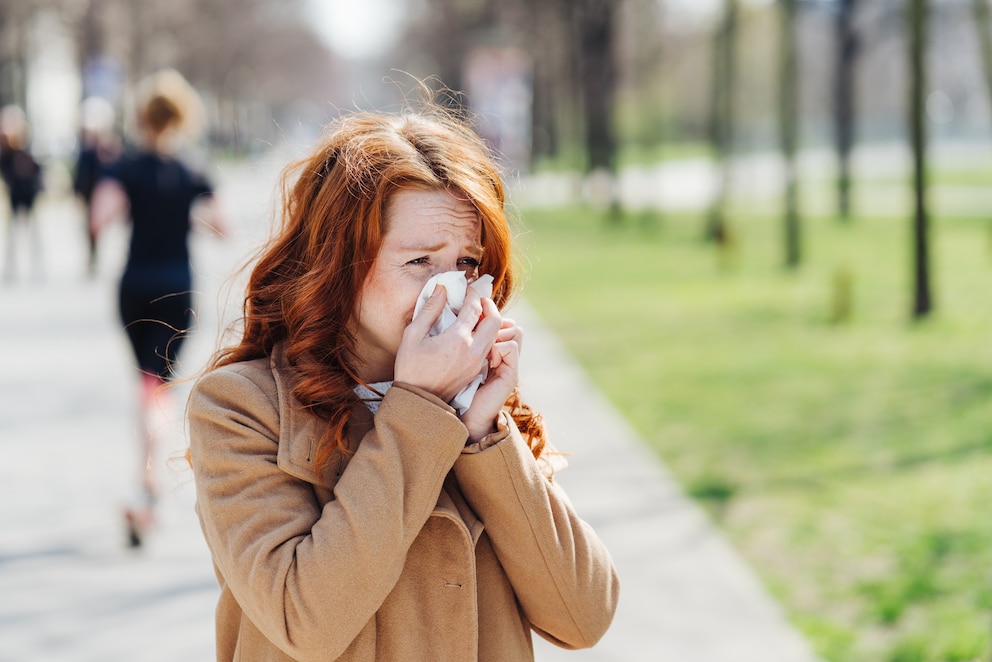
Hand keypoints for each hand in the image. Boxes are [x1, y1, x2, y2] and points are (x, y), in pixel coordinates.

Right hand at [394, 285, 500, 403]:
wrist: (419, 401)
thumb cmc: (411, 368)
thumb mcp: (413, 335)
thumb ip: (429, 310)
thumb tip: (441, 290)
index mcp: (457, 339)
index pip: (475, 308)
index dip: (472, 294)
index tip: (466, 289)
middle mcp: (473, 350)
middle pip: (495, 320)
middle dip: (489, 306)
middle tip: (477, 300)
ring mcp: (477, 362)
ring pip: (494, 335)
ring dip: (489, 321)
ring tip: (475, 314)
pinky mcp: (477, 370)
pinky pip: (489, 347)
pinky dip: (486, 335)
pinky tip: (472, 332)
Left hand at [460, 317, 522, 442]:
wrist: (460, 416)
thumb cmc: (449, 387)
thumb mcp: (452, 355)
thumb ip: (461, 337)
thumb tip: (456, 314)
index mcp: (488, 347)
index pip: (497, 318)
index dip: (487, 312)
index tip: (471, 314)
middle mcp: (501, 353)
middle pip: (508, 321)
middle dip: (493, 318)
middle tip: (475, 326)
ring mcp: (508, 363)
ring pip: (514, 329)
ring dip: (497, 331)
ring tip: (480, 344)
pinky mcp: (510, 373)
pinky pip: (511, 346)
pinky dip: (499, 346)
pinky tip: (487, 358)